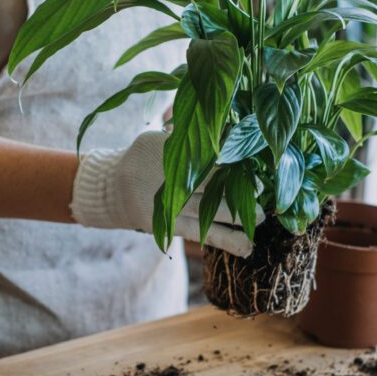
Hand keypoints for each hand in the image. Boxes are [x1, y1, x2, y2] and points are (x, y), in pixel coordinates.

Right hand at [70, 131, 260, 256]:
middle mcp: (170, 181)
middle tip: (262, 191)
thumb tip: (230, 128)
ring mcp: (171, 207)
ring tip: (262, 218)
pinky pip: (202, 234)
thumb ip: (186, 136)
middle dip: (237, 189)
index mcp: (168, 155)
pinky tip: (247, 247)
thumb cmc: (146, 156)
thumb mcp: (159, 139)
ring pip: (208, 213)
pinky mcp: (172, 227)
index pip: (204, 157)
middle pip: (208, 184)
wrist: (114, 188)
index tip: (254, 164)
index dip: (231, 161)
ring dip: (236, 216)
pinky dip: (226, 240)